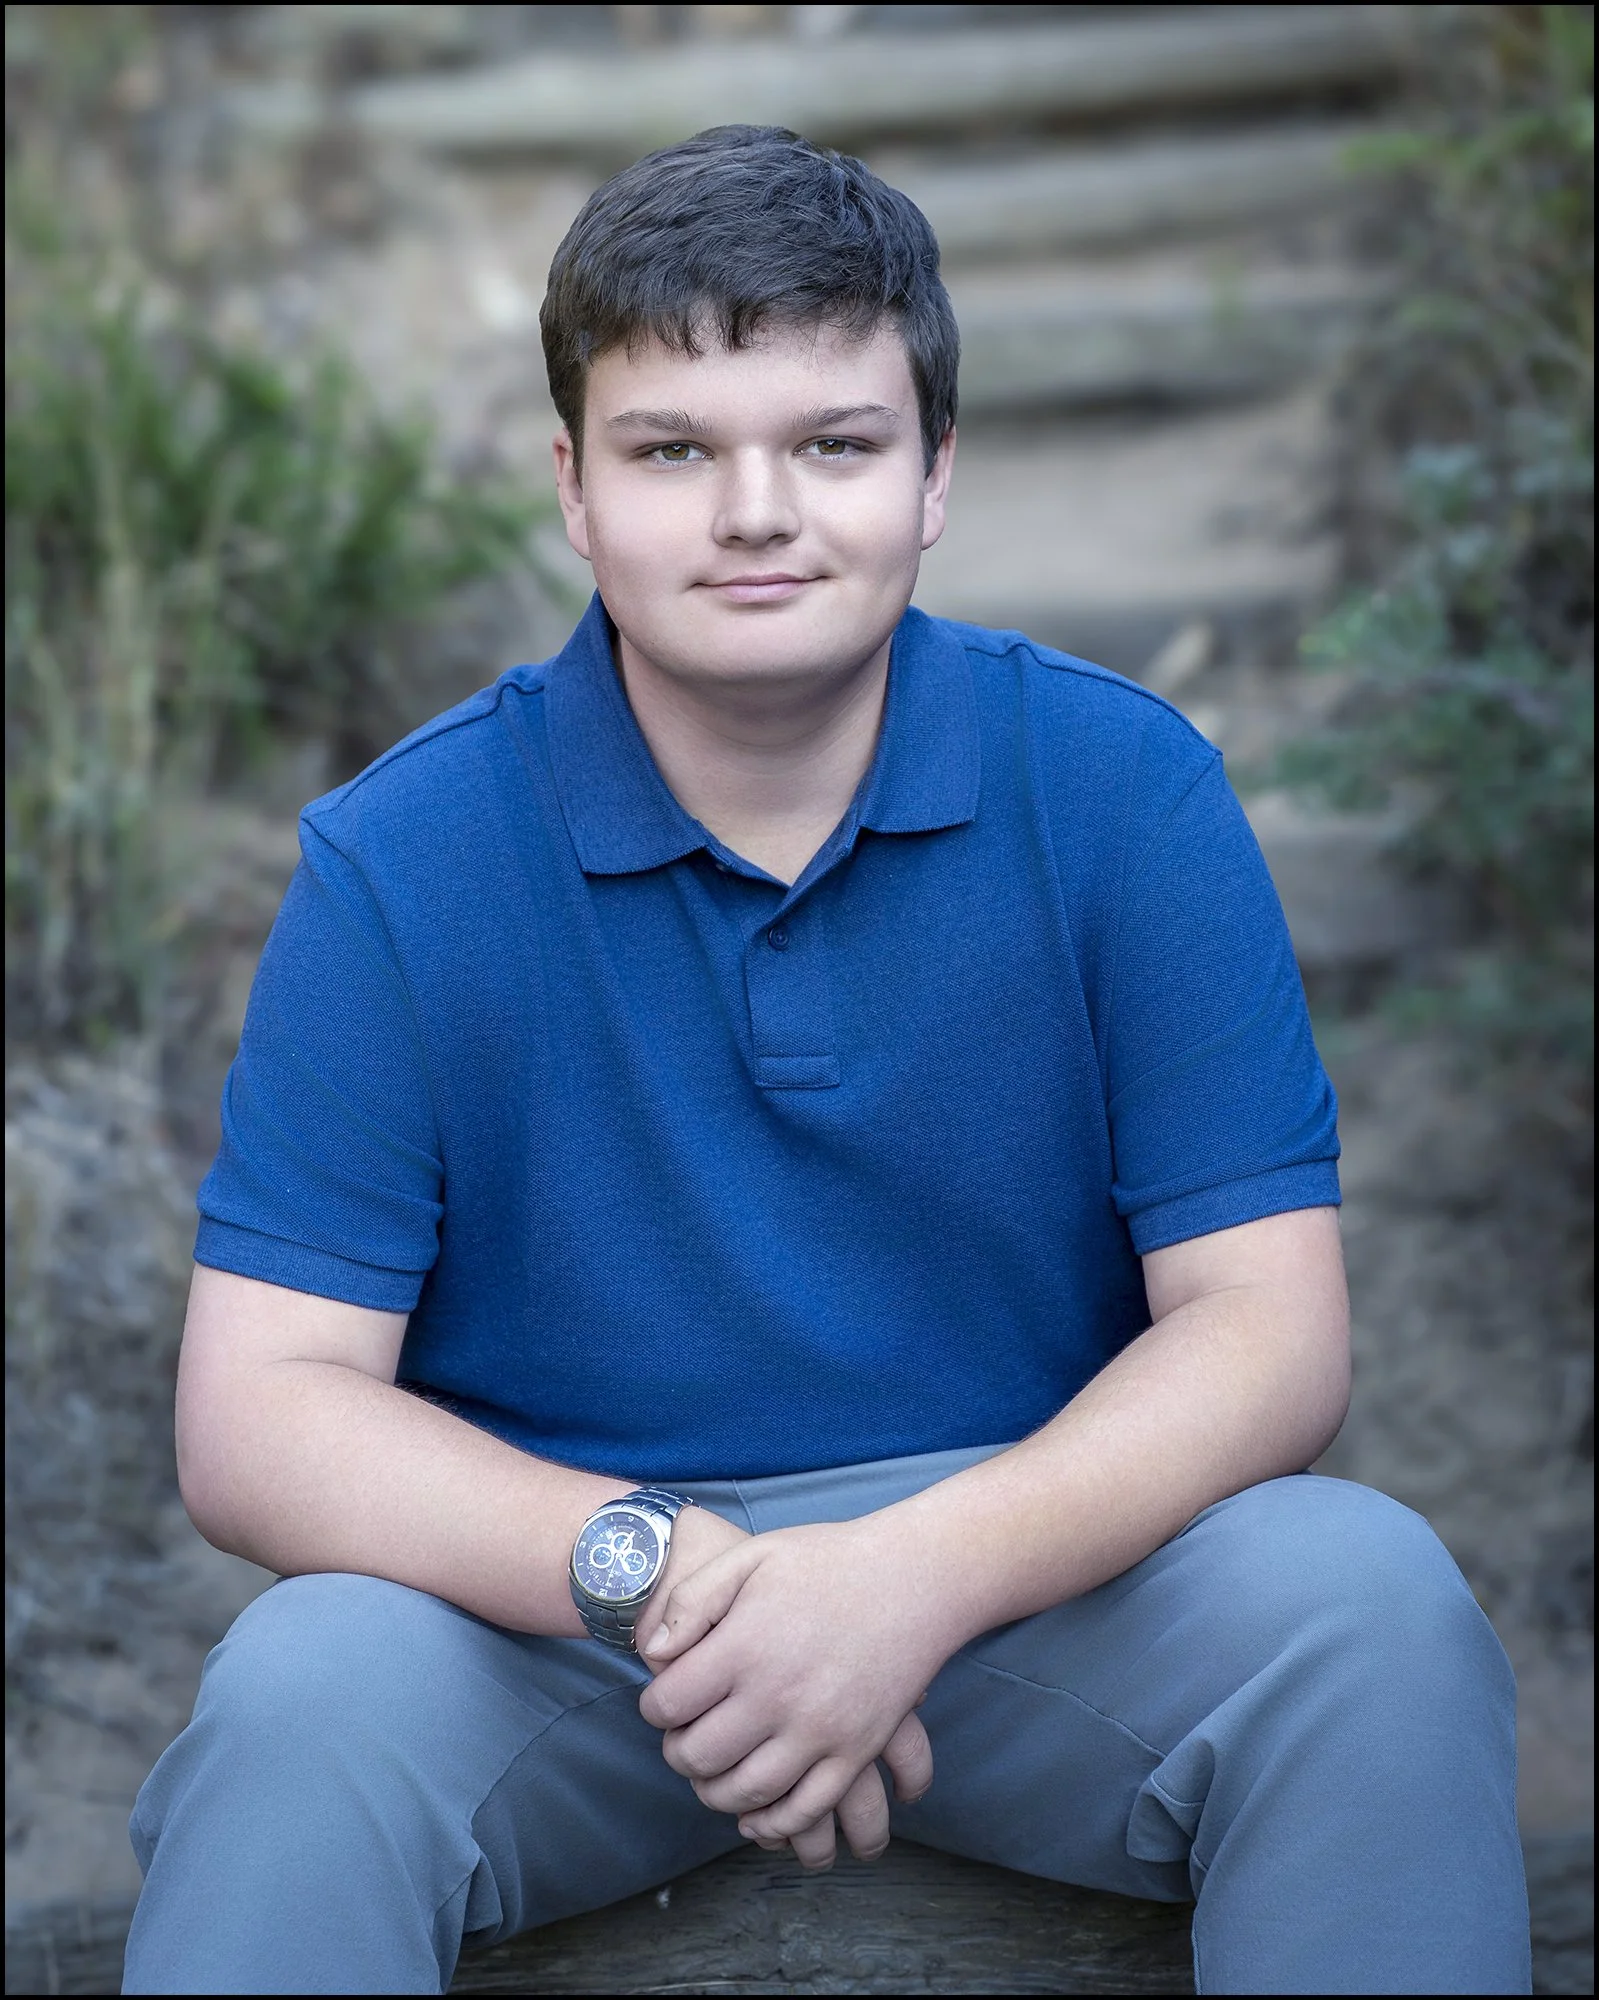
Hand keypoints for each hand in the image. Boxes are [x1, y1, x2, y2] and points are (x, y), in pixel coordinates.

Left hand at [636, 1518, 950, 1865]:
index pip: (669, 1705)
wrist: (914, 1578)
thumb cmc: (827, 1562)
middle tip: (682, 1741)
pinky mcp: (855, 1752)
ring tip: (713, 1775)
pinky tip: (756, 1814)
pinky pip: (806, 1809)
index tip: (662, 1702)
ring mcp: (820, 1730)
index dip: (653, 1708)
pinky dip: (773, 1823)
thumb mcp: (752, 1557)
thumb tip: (654, 1651)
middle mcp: (778, 1695)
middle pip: (700, 1756)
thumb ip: (693, 1599)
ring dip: (716, 1795)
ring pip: (746, 1792)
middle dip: (679, 1754)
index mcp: (745, 1646)